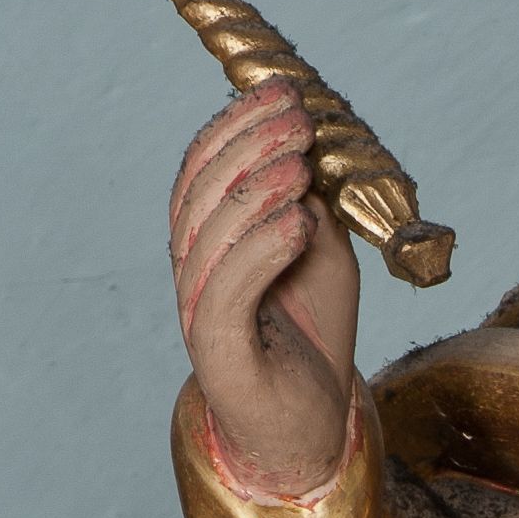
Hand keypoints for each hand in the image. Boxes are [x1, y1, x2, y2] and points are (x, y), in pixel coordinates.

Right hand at [169, 78, 360, 493]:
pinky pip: (225, 295)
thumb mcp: (325, 252)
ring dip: (256, 193)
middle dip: (249, 146)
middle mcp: (193, 271)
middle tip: (298, 120)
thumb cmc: (314, 334)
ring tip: (300, 168)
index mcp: (208, 239)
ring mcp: (198, 312)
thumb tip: (307, 151)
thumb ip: (313, 204)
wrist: (312, 427)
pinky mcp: (218, 355)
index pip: (203, 169)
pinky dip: (261, 251)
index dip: (237, 124)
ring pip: (207, 239)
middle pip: (200, 193)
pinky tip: (298, 224)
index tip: (282, 91)